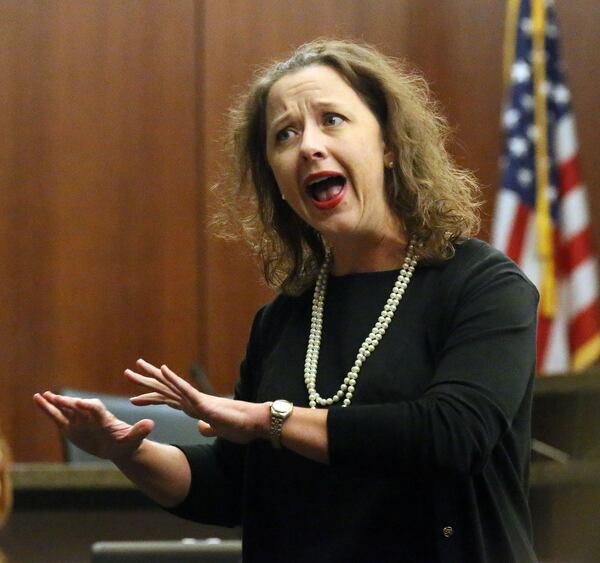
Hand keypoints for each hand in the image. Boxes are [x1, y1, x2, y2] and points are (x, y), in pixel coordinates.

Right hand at [33, 391, 153, 461]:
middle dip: (68, 403)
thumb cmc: (127, 443)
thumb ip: (139, 431)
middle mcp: (90, 417)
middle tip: (55, 397)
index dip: (89, 406)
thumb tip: (150, 424)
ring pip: (65, 410)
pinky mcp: (71, 428)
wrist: (119, 446)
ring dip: (55, 403)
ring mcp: (79, 421)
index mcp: (105, 419)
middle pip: (78, 408)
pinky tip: (38, 399)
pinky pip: (57, 417)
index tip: (81, 403)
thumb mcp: (134, 440)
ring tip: (43, 395)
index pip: (96, 409)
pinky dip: (48, 409)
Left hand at [124, 359, 270, 444]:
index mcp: (195, 408)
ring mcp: (198, 400)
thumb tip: (200, 426)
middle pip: (165, 389)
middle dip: (145, 380)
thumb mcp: (218, 430)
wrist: (256, 423)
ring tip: (138, 365)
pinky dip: (173, 379)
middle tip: (128, 372)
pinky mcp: (204, 403)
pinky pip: (185, 389)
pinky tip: (162, 370)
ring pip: (171, 386)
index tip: (134, 395)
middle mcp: (193, 401)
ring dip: (153, 375)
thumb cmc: (241, 426)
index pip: (168, 400)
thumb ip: (208, 427)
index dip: (151, 396)